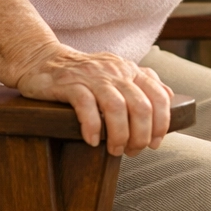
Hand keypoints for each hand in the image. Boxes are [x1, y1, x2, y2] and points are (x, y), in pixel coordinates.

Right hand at [12, 42, 172, 154]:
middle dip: (140, 135)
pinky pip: (85, 105)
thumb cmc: (81, 73)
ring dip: (119, 135)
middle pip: (140, 107)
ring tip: (114, 150)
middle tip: (132, 151)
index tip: (155, 143)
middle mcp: (115, 71)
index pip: (159, 96)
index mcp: (130, 70)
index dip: (162, 123)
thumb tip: (169, 98)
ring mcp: (92, 76)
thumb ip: (142, 82)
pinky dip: (92, 127)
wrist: (40, 59)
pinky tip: (91, 141)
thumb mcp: (116, 72)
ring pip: (116, 107)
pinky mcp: (68, 83)